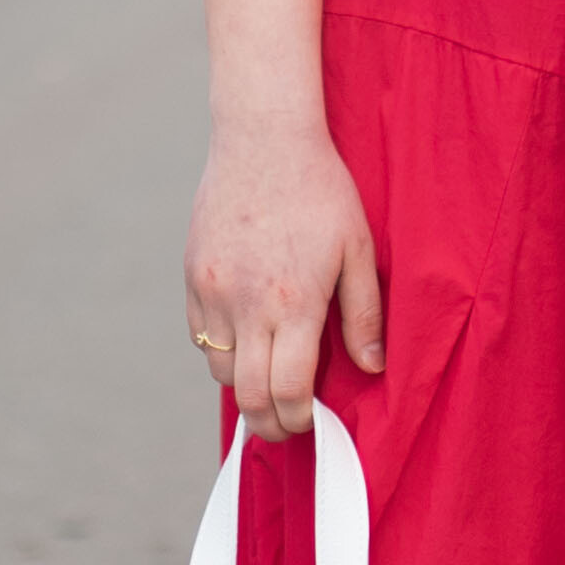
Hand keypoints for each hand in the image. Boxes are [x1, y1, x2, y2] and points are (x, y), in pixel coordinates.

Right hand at [186, 122, 383, 439]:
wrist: (263, 139)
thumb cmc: (321, 191)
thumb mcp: (358, 250)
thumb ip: (364, 314)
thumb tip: (372, 367)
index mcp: (294, 303)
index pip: (288, 390)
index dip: (298, 419)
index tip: (310, 423)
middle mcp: (247, 304)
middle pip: (248, 395)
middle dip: (269, 423)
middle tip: (287, 425)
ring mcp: (213, 291)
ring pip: (220, 370)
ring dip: (245, 385)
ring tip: (269, 379)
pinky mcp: (193, 276)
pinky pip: (201, 336)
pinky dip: (222, 350)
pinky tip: (247, 339)